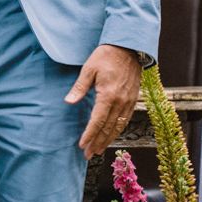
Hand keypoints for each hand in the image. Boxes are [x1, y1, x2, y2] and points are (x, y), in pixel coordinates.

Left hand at [65, 44, 141, 159]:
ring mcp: (129, 101)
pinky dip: (118, 130)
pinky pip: (126, 119)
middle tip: (89, 155)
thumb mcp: (89, 69)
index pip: (97, 121)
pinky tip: (111, 136)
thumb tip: (68, 102)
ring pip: (118, 126)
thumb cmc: (106, 56)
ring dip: (108, 140)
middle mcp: (120, 101)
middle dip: (98, 142)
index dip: (89, 135)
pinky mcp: (133, 99)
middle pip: (108, 128)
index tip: (82, 146)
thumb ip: (79, 88)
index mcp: (108, 95)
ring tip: (99, 150)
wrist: (129, 46)